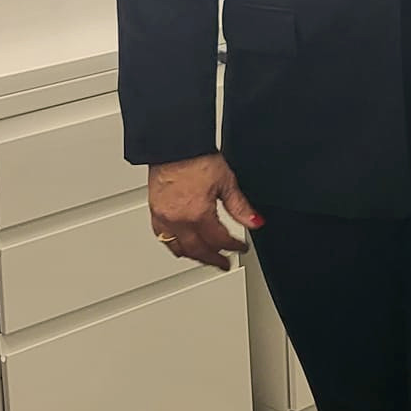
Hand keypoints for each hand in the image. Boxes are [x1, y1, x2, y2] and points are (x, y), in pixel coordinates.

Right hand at [148, 153, 259, 270]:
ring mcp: (164, 218)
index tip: (241, 249)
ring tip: (206, 258)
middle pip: (198, 251)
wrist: (174, 147)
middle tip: (225, 264)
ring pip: (179, 249)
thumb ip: (240, 206)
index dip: (233, 247)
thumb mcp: (226, 182)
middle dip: (213, 259)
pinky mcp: (155, 212)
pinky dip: (175, 245)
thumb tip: (255, 221)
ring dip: (194, 256)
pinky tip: (183, 245)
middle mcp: (178, 220)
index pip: (219, 240)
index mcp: (197, 214)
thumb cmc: (196, 158)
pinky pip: (164, 238)